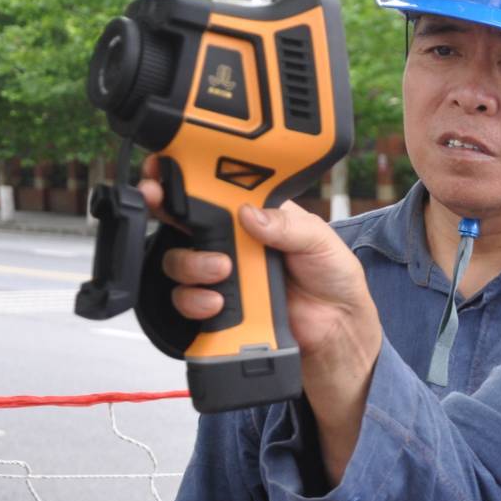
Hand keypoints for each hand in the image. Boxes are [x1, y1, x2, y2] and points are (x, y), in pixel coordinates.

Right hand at [144, 155, 380, 479]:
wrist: (337, 329)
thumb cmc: (334, 278)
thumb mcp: (320, 241)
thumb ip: (287, 226)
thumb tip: (250, 214)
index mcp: (255, 213)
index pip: (212, 187)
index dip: (183, 177)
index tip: (162, 171)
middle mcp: (231, 239)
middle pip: (181, 219)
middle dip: (164, 210)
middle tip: (163, 206)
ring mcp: (221, 272)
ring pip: (178, 260)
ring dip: (191, 263)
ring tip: (223, 271)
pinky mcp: (218, 304)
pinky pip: (187, 299)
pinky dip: (195, 299)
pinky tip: (218, 302)